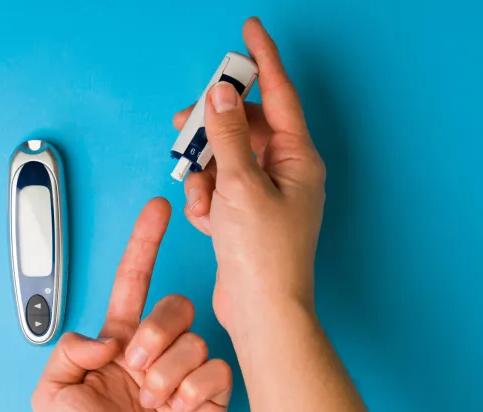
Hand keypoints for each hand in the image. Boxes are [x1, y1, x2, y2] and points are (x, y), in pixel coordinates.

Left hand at [32, 198, 232, 411]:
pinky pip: (216, 368)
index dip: (144, 244)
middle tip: (136, 368)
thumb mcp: (51, 391)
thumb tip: (108, 335)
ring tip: (153, 400)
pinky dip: (195, 387)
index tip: (157, 209)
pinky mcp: (210, 398)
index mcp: (120, 344)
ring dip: (169, 370)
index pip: (135, 282)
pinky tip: (178, 408)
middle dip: (156, 332)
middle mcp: (155, 352)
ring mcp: (184, 374)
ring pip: (195, 337)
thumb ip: (70, 347)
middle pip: (174, 305)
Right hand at [173, 17, 325, 336]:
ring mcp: (266, 195)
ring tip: (205, 201)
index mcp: (297, 158)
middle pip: (244, 127)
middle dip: (212, 130)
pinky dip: (207, 201)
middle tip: (185, 125)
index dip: (262, 60)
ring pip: (225, 159)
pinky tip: (209, 222)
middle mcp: (285, 172)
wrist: (261, 311)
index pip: (279, 95)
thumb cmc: (264, 255)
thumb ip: (228, 137)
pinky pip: (219, 189)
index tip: (250, 29)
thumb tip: (223, 97)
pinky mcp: (246, 215)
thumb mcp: (240, 186)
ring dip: (205, 175)